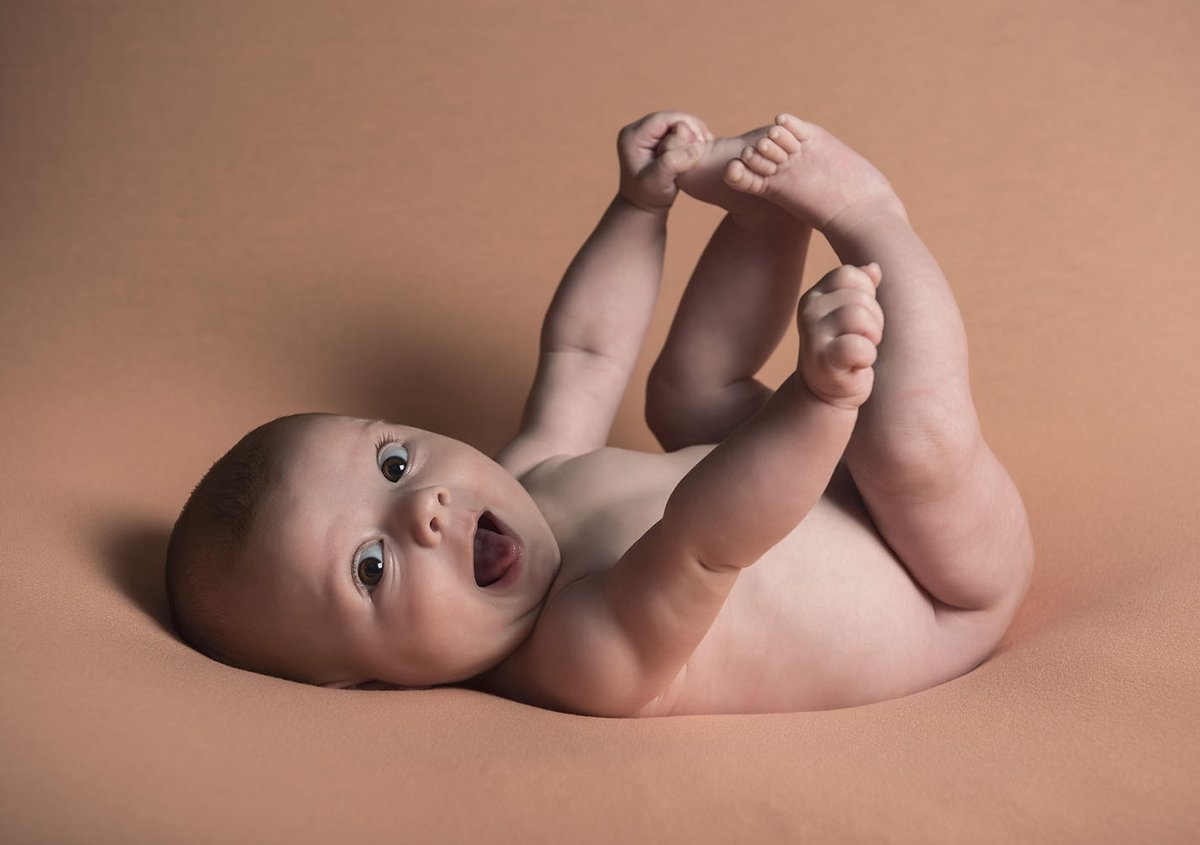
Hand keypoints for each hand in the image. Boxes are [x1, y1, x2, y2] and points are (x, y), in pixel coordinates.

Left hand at [617, 110, 711, 212]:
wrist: (643, 205)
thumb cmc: (649, 196)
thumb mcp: (658, 182)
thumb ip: (673, 163)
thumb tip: (695, 146)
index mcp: (632, 137)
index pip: (663, 119)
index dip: (686, 125)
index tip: (701, 143)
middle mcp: (637, 130)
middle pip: (671, 117)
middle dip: (691, 129)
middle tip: (705, 147)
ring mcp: (647, 132)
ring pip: (677, 121)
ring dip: (693, 133)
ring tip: (703, 149)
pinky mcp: (657, 137)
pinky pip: (678, 128)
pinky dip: (691, 137)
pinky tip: (698, 149)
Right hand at [797, 263, 883, 409]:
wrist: (824, 393)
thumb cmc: (843, 350)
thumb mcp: (850, 314)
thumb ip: (861, 288)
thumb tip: (874, 267)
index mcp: (816, 295)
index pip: (851, 275)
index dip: (867, 295)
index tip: (860, 319)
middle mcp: (809, 310)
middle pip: (860, 297)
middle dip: (874, 320)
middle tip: (861, 340)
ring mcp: (813, 335)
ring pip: (861, 317)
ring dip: (872, 337)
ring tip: (860, 352)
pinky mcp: (824, 360)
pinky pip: (858, 346)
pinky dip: (866, 356)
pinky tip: (857, 365)